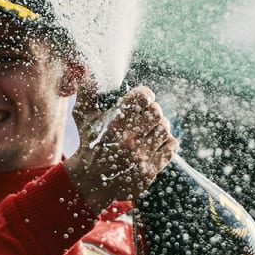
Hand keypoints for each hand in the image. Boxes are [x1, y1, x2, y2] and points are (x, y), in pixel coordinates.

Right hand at [64, 84, 178, 213]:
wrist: (90, 182)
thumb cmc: (90, 144)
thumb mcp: (84, 118)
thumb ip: (87, 93)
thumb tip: (88, 72)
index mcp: (113, 123)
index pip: (143, 97)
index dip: (145, 95)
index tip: (142, 99)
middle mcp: (127, 140)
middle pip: (157, 112)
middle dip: (153, 112)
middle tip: (146, 117)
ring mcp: (140, 157)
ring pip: (165, 129)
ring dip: (160, 127)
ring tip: (151, 131)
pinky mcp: (149, 171)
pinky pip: (171, 148)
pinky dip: (167, 143)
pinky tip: (156, 144)